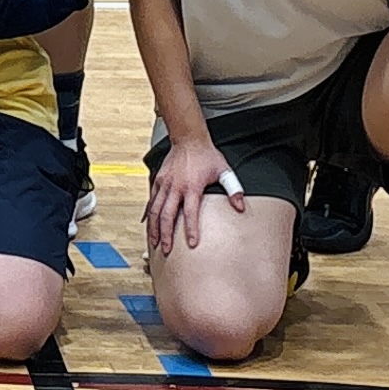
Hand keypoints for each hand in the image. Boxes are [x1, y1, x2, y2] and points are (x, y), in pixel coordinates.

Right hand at [144, 131, 242, 257]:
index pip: (190, 212)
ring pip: (155, 210)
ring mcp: (164, 184)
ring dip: (154, 228)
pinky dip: (148, 214)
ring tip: (154, 242)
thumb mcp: (224, 171)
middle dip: (166, 234)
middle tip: (166, 250)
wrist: (189, 139)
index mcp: (192, 186)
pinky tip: (147, 224)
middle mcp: (175, 187)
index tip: (191, 244)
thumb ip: (233, 189)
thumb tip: (241, 207)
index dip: (190, 229)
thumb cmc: (207, 156)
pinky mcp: (158, 180)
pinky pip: (151, 200)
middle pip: (167, 215)